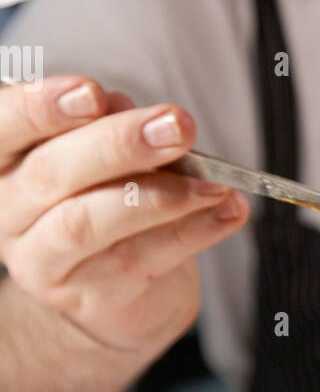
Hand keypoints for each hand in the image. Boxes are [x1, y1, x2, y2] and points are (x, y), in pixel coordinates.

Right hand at [0, 76, 248, 353]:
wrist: (120, 293)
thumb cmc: (108, 201)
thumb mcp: (106, 155)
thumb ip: (114, 129)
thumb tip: (152, 120)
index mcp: (7, 160)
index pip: (5, 126)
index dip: (39, 108)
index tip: (92, 93)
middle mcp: (12, 212)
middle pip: (53, 173)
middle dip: (119, 144)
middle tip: (176, 126)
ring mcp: (45, 261)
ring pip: (91, 222)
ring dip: (161, 196)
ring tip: (212, 182)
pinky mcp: (91, 298)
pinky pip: (142, 258)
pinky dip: (193, 230)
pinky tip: (225, 211)